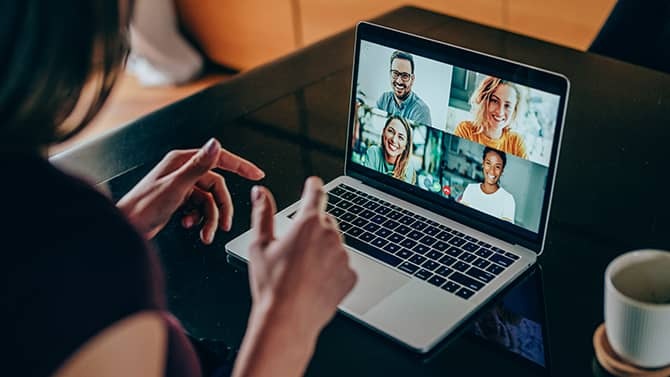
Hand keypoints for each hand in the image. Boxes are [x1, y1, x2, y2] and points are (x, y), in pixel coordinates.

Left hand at [117, 138, 263, 243]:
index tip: (256, 174)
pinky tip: (188, 226)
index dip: (240, 166)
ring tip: (204, 234)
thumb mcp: (176, 186)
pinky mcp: (178, 200)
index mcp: (182, 161)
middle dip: (221, 208)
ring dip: (209, 219)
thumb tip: (215, 144)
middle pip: (216, 187)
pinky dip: (197, 220)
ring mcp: (180, 186)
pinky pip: (199, 209)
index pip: (219, 159)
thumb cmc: (142, 208)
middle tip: (224, 225)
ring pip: (208, 201)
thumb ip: (198, 166)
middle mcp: (182, 171)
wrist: (127, 229)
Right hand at [232, 177, 356, 376]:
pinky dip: (332, 270)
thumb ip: (262, 214)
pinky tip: (315, 282)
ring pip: (334, 245)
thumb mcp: (260, 245)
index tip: (313, 183)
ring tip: (302, 272)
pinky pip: (342, 266)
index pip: (315, 194)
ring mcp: (343, 256)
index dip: (313, 186)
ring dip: (322, 251)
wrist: (287, 319)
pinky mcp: (350, 276)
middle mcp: (330, 236)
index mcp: (308, 223)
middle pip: (324, 222)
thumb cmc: (272, 284)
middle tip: (295, 250)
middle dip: (313, 229)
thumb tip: (261, 193)